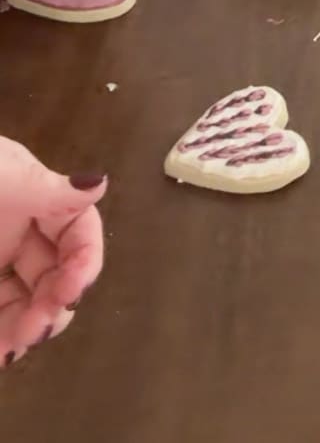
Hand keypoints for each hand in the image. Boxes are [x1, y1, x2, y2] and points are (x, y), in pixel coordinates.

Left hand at [0, 138, 104, 367]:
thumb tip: (98, 183)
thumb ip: (44, 187)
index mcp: (31, 198)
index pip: (78, 228)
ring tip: (12, 347)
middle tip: (36, 328)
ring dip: (27, 327)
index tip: (73, 287)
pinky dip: (0, 339)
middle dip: (54, 303)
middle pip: (55, 272)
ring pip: (25, 302)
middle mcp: (16, 232)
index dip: (86, 258)